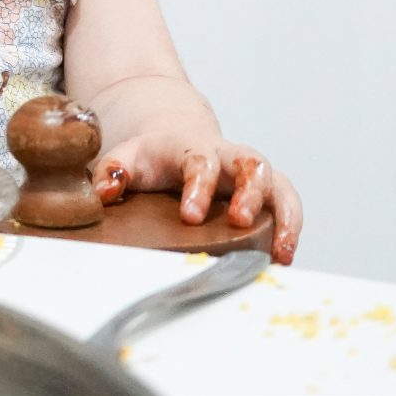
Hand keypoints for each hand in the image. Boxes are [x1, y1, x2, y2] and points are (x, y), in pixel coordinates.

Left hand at [91, 133, 301, 264]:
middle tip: (238, 221)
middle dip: (249, 192)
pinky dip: (291, 227)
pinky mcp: (267, 190)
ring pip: (279, 184)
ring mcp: (251, 173)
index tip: (190, 216)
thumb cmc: (152, 156)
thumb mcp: (127, 156)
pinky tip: (284, 256)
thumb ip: (113, 170)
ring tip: (280, 250)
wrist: (178, 139)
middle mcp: (228, 156)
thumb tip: (104, 192)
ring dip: (284, 216)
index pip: (199, 161)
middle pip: (251, 163)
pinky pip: (288, 203)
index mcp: (191, 148)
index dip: (198, 187)